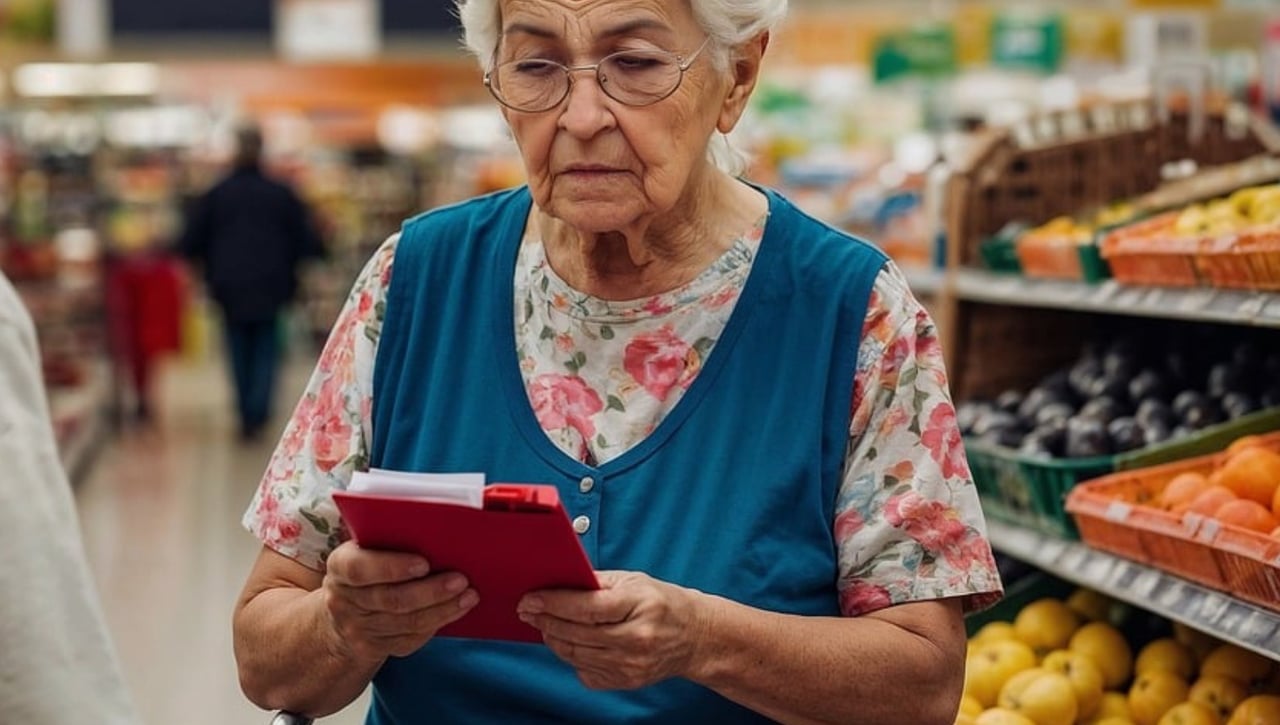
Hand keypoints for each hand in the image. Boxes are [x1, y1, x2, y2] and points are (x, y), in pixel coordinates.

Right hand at [321, 541, 478, 661]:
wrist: (339, 617)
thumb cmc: (364, 570)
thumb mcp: (362, 551)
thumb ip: (386, 540)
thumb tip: (436, 531)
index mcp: (339, 567)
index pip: (359, 569)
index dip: (392, 567)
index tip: (424, 563)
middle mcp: (343, 600)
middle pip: (391, 599)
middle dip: (430, 591)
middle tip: (461, 580)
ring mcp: (356, 628)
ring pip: (406, 622)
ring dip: (442, 609)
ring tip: (469, 595)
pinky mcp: (373, 648)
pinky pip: (410, 638)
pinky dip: (437, 623)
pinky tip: (456, 610)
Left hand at [517, 571, 707, 690]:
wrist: (695, 637)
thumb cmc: (663, 603)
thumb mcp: (634, 581)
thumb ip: (597, 582)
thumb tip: (560, 582)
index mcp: (639, 607)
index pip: (587, 608)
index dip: (554, 603)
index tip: (530, 598)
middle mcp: (636, 640)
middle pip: (577, 633)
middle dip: (545, 620)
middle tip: (528, 609)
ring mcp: (631, 665)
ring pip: (576, 655)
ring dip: (553, 638)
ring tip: (544, 623)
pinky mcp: (626, 682)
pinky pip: (585, 671)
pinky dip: (571, 656)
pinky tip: (568, 641)